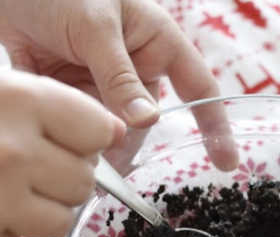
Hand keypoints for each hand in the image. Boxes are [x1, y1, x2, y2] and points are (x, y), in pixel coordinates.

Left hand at [0, 0, 237, 169]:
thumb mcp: (95, 27)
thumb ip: (120, 77)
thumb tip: (147, 123)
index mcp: (157, 43)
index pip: (198, 88)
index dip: (215, 126)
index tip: (226, 164)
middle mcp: (135, 68)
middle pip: (146, 121)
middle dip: (130, 145)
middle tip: (109, 166)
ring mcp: (103, 83)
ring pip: (112, 128)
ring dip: (96, 142)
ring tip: (76, 151)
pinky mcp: (71, 93)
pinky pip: (78, 124)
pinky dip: (69, 134)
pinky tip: (53, 137)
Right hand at [0, 63, 124, 236]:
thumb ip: (50, 105)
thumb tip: (112, 134)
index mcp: (17, 103)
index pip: (98, 131)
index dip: (90, 140)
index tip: (78, 144)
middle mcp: (11, 153)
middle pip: (84, 182)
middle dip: (67, 177)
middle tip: (35, 169)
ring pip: (60, 222)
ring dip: (42, 210)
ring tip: (9, 191)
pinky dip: (0, 230)